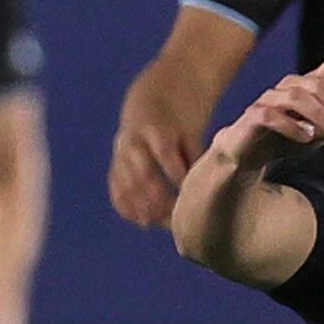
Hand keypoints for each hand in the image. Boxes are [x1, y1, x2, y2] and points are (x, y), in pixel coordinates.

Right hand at [109, 80, 206, 229]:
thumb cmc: (181, 119)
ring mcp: (122, 151)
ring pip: (126, 181)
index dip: (177, 175)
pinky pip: (116, 185)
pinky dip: (126, 205)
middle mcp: (134, 140)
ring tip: (157, 224)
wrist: (152, 99)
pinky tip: (140, 222)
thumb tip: (207, 184)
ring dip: (141, 205)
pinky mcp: (117, 161)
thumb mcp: (191, 131)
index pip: (165, 154)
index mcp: (155, 127)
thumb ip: (196, 155)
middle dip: (157, 197)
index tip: (190, 195)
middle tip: (174, 219)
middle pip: (142, 171)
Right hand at [208, 57, 323, 174]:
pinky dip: (292, 126)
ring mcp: (270, 99)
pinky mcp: (254, 116)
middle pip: (318, 84)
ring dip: (321, 116)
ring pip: (297, 96)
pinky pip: (271, 114)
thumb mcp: (320, 130)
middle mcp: (290, 86)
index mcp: (309, 85)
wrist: (250, 154)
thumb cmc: (285, 138)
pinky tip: (305, 137)